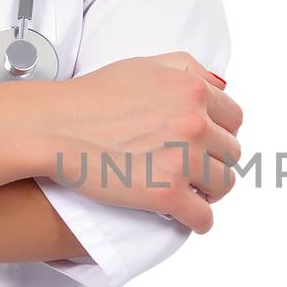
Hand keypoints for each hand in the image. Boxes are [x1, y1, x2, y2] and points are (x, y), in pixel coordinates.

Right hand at [38, 53, 242, 233]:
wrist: (52, 127)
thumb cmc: (92, 97)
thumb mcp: (144, 65)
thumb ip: (186, 70)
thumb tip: (220, 87)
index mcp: (192, 91)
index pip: (233, 119)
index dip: (220, 133)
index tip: (207, 145)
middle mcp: (195, 123)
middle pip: (231, 152)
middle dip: (215, 162)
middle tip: (195, 170)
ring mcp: (183, 159)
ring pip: (223, 184)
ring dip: (211, 191)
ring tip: (193, 193)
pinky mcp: (166, 194)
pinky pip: (203, 217)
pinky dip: (200, 221)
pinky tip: (190, 219)